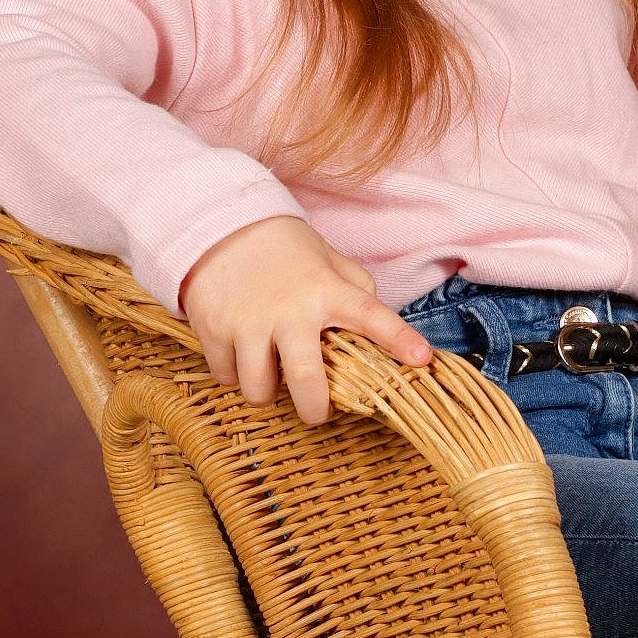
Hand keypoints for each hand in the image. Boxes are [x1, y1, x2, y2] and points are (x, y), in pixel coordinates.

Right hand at [179, 216, 432, 426]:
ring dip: (267, 391)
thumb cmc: (283, 248)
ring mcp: (249, 322)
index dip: (399, 339)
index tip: (423, 360)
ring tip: (270, 372)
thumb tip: (375, 325)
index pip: (371, 316)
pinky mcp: (214, 330)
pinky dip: (234, 373)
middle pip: (306, 381)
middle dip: (314, 409)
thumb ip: (354, 288)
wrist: (218, 225)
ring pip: (259, 390)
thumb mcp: (327, 258)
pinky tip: (241, 353)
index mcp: (326, 290)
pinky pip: (226, 377)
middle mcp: (290, 310)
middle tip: (318, 412)